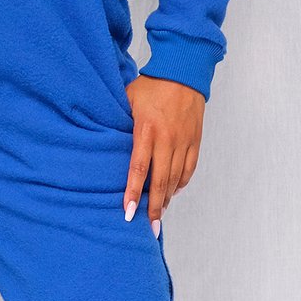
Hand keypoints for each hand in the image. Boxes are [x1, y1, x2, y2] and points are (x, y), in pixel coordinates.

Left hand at [122, 75, 204, 233]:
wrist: (183, 71)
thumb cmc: (151, 85)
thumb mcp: (128, 99)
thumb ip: (119, 122)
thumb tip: (106, 140)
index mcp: (146, 129)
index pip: (139, 168)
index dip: (132, 192)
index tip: (128, 212)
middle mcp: (167, 139)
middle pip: (160, 181)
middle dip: (153, 207)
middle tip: (149, 228)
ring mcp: (183, 141)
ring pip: (175, 179)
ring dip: (166, 198)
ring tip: (159, 214)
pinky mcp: (195, 140)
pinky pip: (189, 169)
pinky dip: (181, 183)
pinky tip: (173, 191)